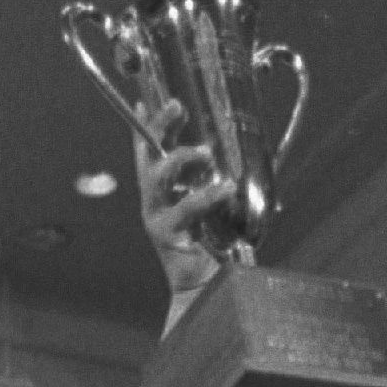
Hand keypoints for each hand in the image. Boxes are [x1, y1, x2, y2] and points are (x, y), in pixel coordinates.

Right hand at [135, 99, 234, 307]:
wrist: (206, 288)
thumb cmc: (213, 246)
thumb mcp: (216, 207)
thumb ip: (219, 182)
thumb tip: (240, 155)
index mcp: (163, 192)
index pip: (150, 151)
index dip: (147, 125)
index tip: (147, 98)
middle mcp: (154, 201)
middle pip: (148, 156)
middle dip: (158, 127)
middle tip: (176, 106)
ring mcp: (156, 218)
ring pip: (158, 178)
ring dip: (180, 158)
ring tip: (205, 152)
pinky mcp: (166, 235)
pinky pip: (186, 208)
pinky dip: (207, 195)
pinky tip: (226, 188)